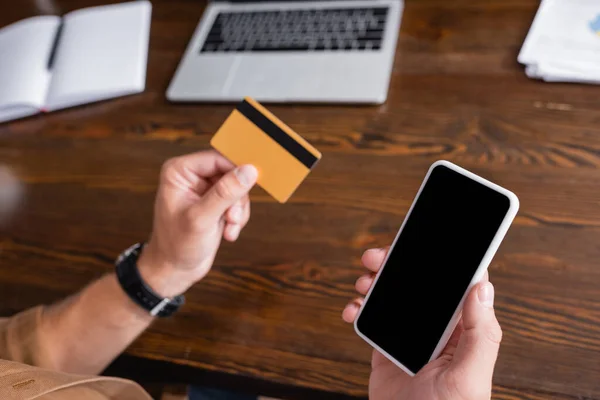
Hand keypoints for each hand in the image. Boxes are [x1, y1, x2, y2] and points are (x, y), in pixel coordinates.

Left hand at [138, 150, 257, 297]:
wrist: (174, 269)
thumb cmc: (177, 245)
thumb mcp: (202, 218)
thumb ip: (225, 193)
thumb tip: (249, 171)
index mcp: (180, 171)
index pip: (217, 158)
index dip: (236, 171)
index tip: (251, 183)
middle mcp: (191, 176)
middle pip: (230, 172)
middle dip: (236, 197)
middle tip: (232, 217)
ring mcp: (204, 190)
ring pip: (237, 188)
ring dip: (238, 211)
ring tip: (229, 228)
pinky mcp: (214, 202)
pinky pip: (237, 201)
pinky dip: (237, 218)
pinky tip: (228, 232)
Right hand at [343, 247, 501, 399]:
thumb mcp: (468, 375)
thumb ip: (479, 333)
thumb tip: (482, 287)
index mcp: (462, 326)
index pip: (455, 281)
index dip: (439, 257)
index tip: (419, 240)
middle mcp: (437, 325)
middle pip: (417, 281)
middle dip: (395, 264)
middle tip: (376, 257)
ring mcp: (409, 333)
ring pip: (391, 294)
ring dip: (374, 282)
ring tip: (362, 284)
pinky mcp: (386, 344)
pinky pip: (371, 317)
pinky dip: (358, 309)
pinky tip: (352, 311)